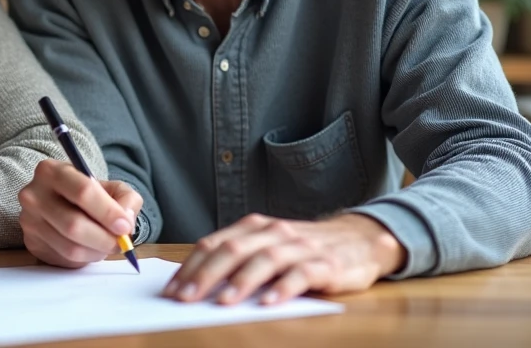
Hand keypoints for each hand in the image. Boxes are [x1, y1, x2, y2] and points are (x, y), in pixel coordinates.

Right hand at [17, 159, 142, 267]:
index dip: (108, 212)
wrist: (60, 204)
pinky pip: (63, 258)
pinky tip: (90, 249)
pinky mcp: (30, 242)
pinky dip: (84, 258)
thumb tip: (126, 221)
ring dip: (96, 251)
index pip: (83, 192)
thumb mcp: (110, 187)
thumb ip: (126, 199)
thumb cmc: (88, 194)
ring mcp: (29, 220)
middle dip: (104, 238)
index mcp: (52, 171)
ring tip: (106, 246)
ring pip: (70, 247)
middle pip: (74, 224)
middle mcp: (34, 194)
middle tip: (120, 243)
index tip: (125, 226)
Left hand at [166, 213, 404, 305]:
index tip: (172, 290)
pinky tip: (269, 302)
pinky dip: (284, 287)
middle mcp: (274, 232)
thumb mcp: (269, 247)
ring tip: (222, 302)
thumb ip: (239, 260)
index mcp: (254, 227)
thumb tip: (196, 284)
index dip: (190, 266)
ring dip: (241, 281)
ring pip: (265, 260)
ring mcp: (300, 247)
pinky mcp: (326, 264)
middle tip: (185, 298)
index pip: (214, 243)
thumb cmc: (303, 250)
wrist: (359, 239)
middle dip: (205, 274)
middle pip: (233, 249)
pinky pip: (302, 274)